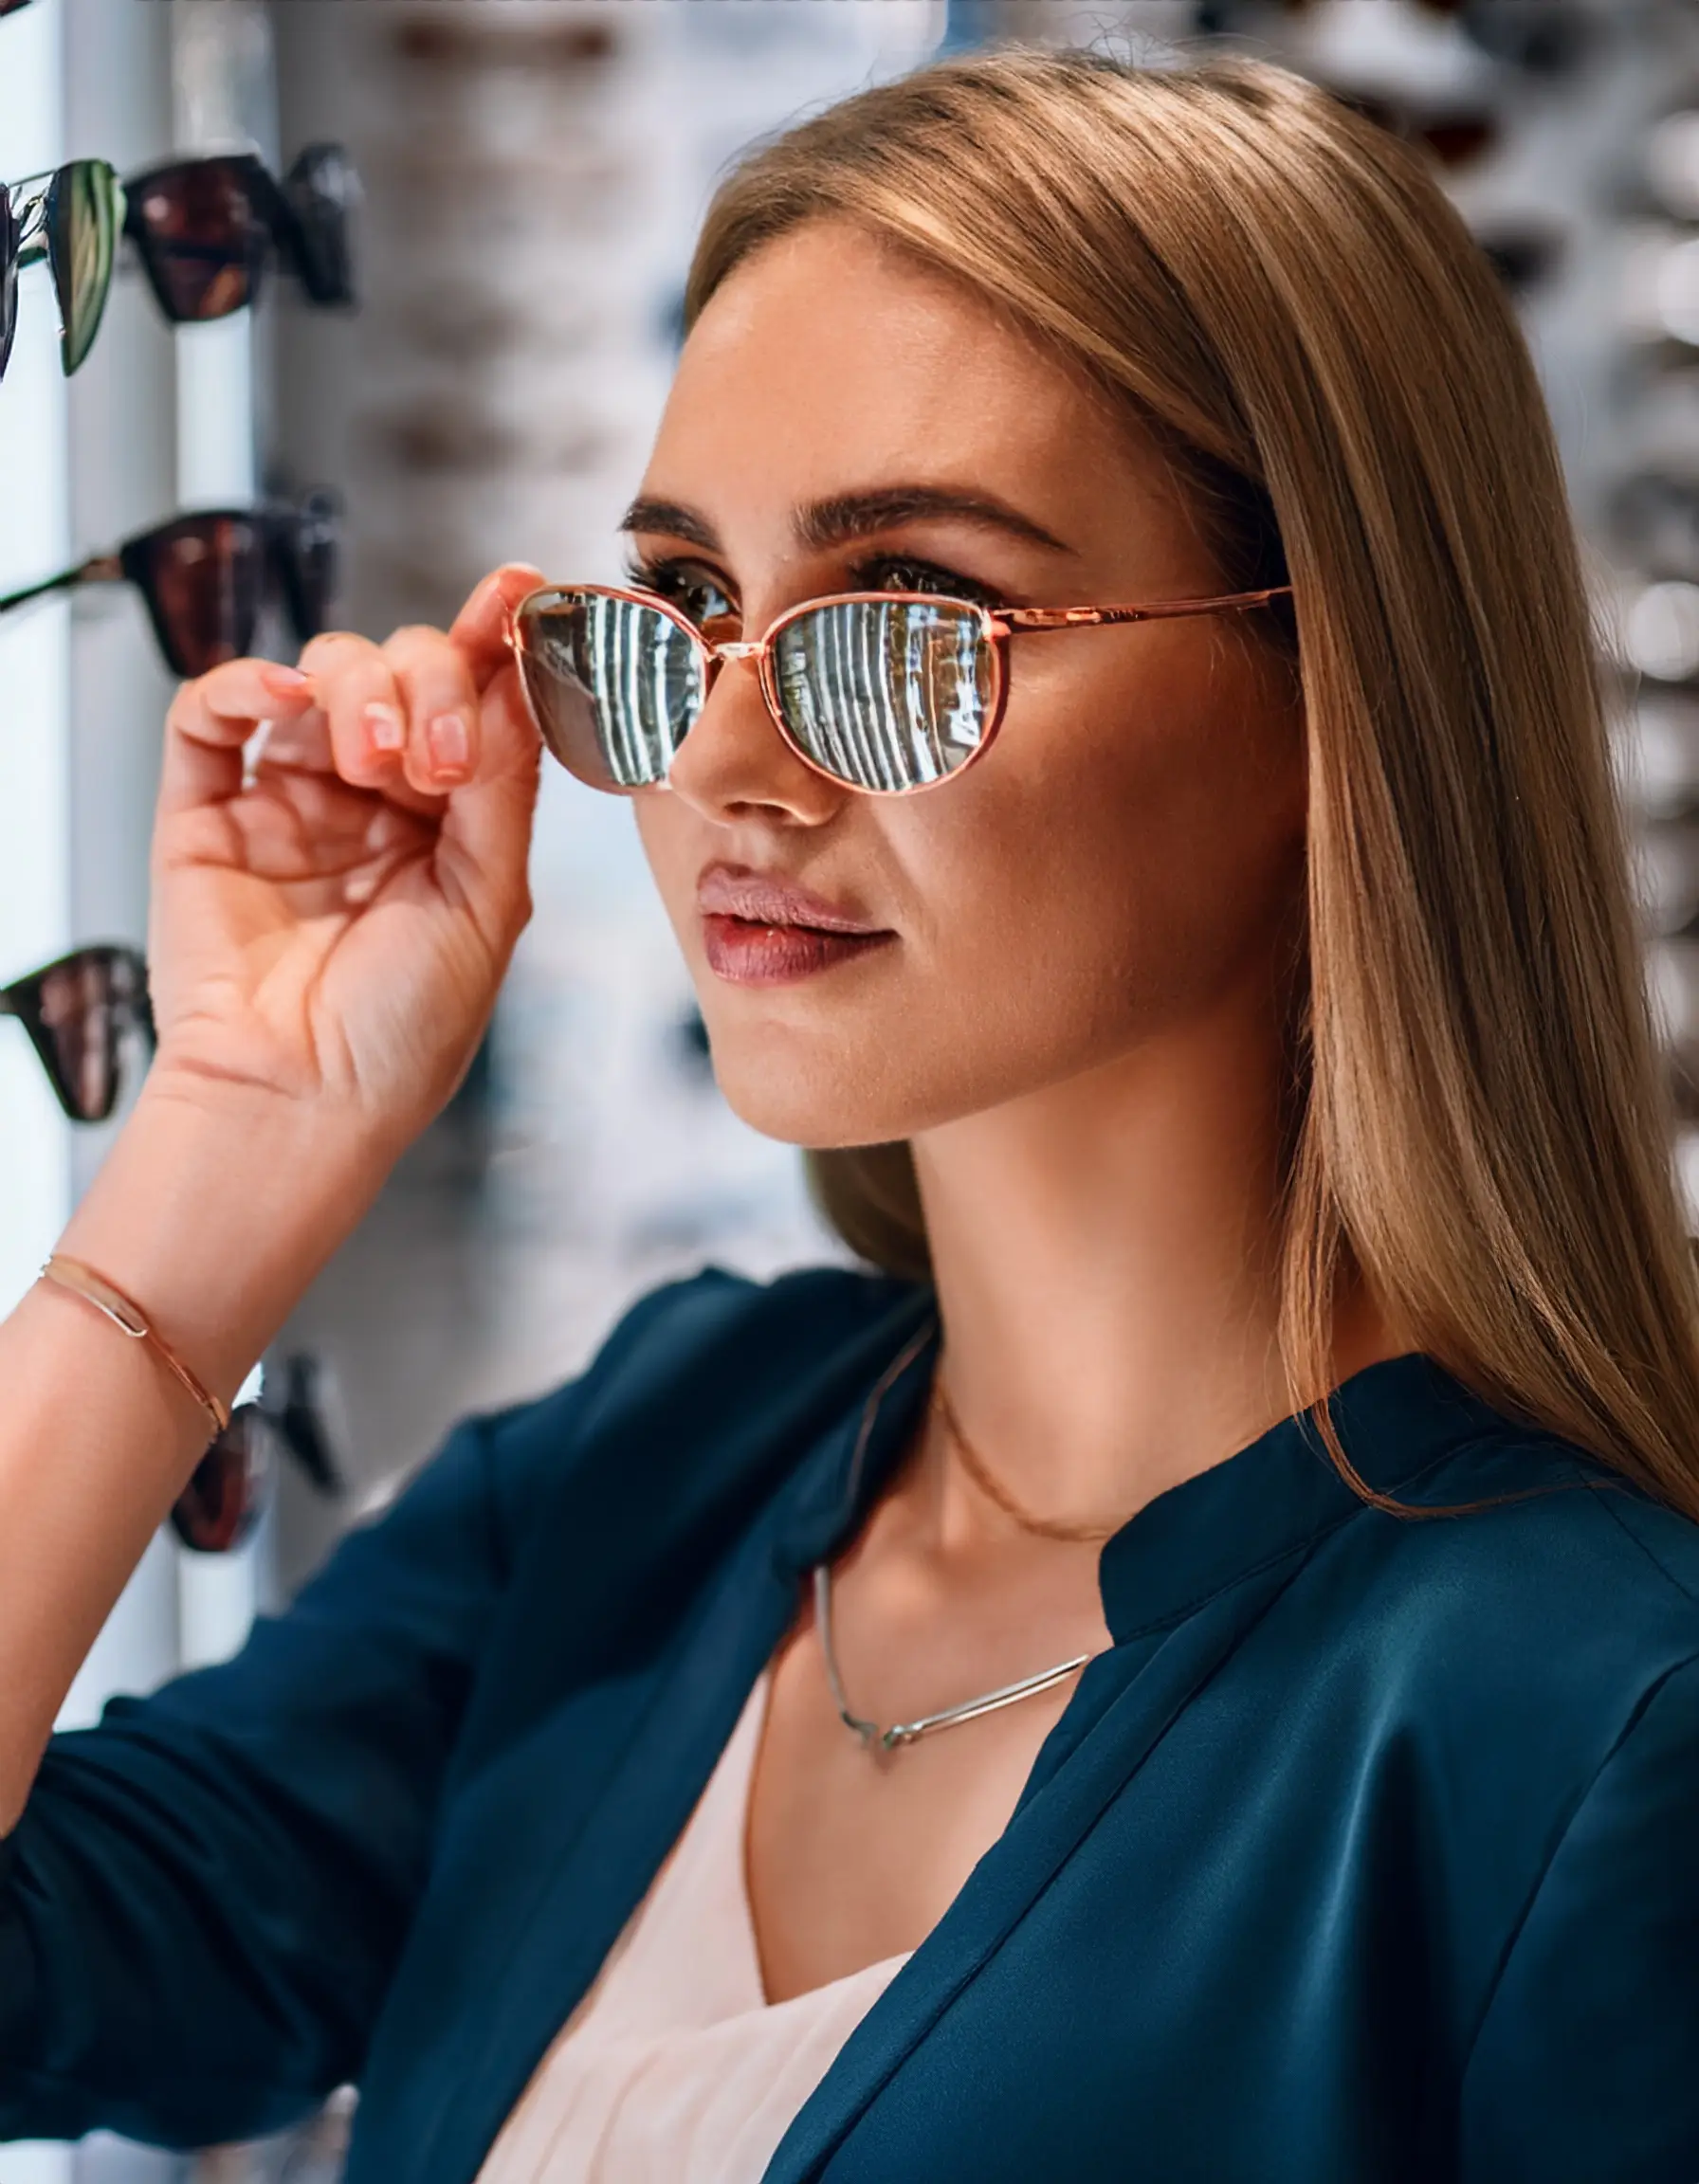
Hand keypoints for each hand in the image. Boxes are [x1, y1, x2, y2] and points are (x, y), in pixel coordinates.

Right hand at [143, 563, 544, 1151]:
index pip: (475, 702)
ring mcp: (289, 797)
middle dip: (431, 686)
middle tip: (436, 764)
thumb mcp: (488, 905)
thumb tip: (517, 678)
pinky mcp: (207, 811)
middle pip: (404, 668)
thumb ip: (503, 789)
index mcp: (451, 821)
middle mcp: (373, 797)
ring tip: (377, 764)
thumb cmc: (403, 1033)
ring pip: (322, 671)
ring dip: (361, 688)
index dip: (496, 639)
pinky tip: (289, 695)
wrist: (303, 1105)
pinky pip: (214, 712)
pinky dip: (249, 680)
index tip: (521, 590)